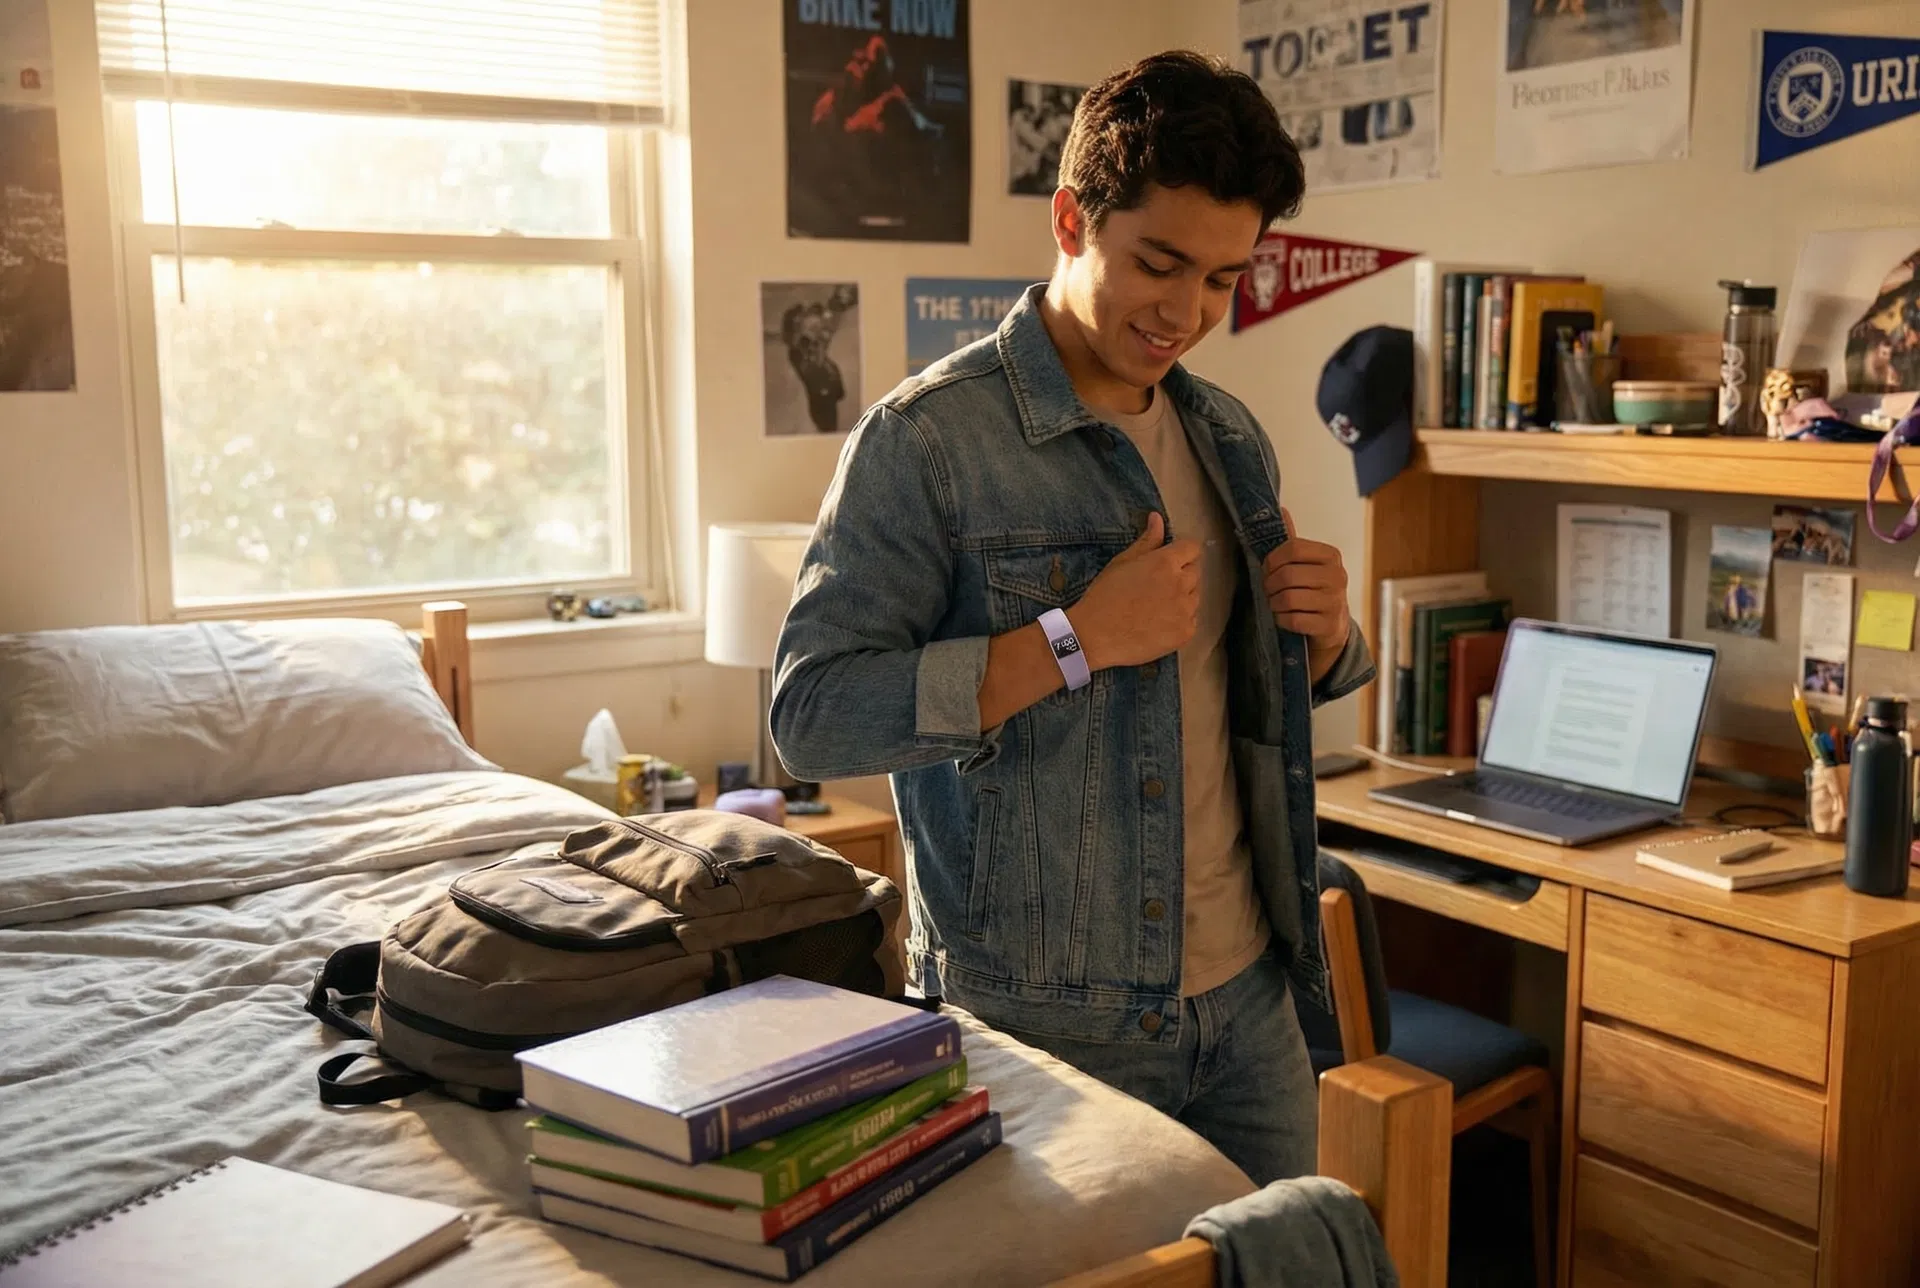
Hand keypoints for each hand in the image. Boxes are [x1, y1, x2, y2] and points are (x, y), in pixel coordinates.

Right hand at [1070, 513, 1200, 669]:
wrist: (1095, 636)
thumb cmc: (1104, 596)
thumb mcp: (1122, 563)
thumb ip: (1146, 541)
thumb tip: (1157, 518)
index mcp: (1165, 563)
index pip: (1192, 547)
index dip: (1182, 551)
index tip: (1170, 559)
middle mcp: (1181, 584)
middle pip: (1196, 571)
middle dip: (1182, 574)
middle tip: (1157, 585)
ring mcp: (1186, 610)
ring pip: (1195, 596)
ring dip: (1183, 597)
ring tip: (1157, 606)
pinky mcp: (1185, 632)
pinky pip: (1192, 620)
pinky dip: (1180, 620)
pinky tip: (1159, 623)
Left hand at [1263, 508, 1350, 657]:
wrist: (1332, 625)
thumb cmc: (1313, 589)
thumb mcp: (1305, 564)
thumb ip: (1292, 542)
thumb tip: (1280, 509)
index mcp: (1331, 556)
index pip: (1292, 548)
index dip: (1272, 560)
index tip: (1268, 569)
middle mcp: (1337, 576)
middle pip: (1287, 575)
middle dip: (1269, 584)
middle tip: (1269, 589)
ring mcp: (1335, 602)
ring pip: (1287, 599)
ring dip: (1274, 603)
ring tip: (1276, 603)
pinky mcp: (1328, 625)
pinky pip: (1292, 620)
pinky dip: (1281, 619)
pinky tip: (1284, 617)